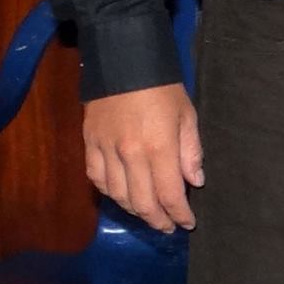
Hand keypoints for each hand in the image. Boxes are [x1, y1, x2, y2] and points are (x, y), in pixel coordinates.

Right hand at [82, 83, 203, 230]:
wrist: (123, 58)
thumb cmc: (163, 86)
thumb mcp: (187, 113)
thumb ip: (191, 150)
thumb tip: (195, 182)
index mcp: (158, 147)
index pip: (169, 194)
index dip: (179, 214)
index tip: (188, 223)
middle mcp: (130, 155)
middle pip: (142, 203)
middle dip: (158, 220)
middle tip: (169, 226)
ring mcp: (106, 151)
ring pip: (118, 196)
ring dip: (135, 211)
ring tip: (149, 214)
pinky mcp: (89, 144)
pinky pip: (97, 180)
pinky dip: (111, 193)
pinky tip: (122, 195)